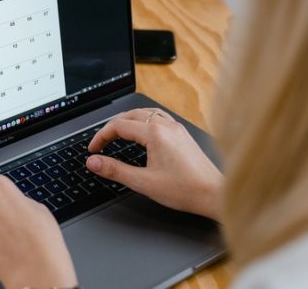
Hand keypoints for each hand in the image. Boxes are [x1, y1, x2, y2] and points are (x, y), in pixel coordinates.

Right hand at [87, 108, 221, 219]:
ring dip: (127, 121)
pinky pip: (158, 118)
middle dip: (112, 128)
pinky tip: (141, 132)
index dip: (101, 136)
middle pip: (130, 115)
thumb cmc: (185, 190)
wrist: (214, 194)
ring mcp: (176, 128)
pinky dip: (143, 122)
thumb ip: (115, 170)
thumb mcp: (143, 182)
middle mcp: (166, 125)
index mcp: (155, 133)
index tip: (93, 149)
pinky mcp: (182, 133)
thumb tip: (94, 162)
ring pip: (144, 113)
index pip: (119, 126)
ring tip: (116, 134)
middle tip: (101, 143)